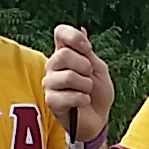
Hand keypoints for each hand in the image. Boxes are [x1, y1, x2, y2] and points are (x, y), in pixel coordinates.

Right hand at [45, 26, 114, 144]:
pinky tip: (82, 103)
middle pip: (63, 54)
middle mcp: (53, 66)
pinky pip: (67, 95)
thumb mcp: (98, 69)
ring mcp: (50, 83)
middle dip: (84, 67)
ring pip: (67, 76)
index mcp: (65, 54)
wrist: (98, 119)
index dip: (73, 36)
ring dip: (85, 86)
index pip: (60, 32)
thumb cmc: (98, 93)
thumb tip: (81, 29)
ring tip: (86, 92)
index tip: (87, 48)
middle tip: (89, 78)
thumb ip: (88, 53)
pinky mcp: (51, 101)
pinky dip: (82, 99)